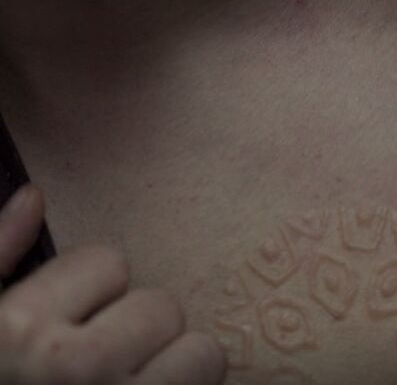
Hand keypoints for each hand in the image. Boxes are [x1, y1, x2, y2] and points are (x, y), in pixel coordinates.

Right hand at [0, 183, 225, 384]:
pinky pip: (211, 380)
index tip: (80, 324)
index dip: (96, 293)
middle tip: (112, 361)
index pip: (110, 263)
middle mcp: (77, 367)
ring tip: (140, 381)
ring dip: (178, 363)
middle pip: (163, 306)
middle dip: (141, 328)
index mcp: (22, 329)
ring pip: (202, 350)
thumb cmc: (4, 375)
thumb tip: (33, 195)